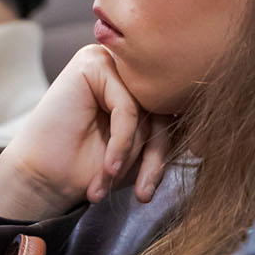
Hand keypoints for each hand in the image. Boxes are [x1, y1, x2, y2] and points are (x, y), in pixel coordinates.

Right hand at [0, 45, 170, 219]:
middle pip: (163, 110)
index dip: (168, 153)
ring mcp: (108, 60)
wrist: (44, 179)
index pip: (172, 112)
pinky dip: (122, 144)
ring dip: (134, 154)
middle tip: (142, 194)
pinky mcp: (92, 63)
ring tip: (112, 181)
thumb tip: (210, 128)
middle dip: (155, 158)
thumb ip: (168, 133)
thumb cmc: (90, 166)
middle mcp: (125, 67)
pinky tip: (108, 168)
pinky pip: (128, 108)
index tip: (152, 189)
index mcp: (138, 84)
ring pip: (147, 109)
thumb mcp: (140, 152)